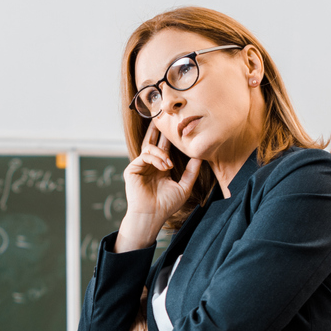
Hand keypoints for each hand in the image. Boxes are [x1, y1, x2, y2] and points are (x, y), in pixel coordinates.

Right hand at [116, 121, 201, 251]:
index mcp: (159, 167)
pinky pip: (144, 156)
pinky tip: (163, 166)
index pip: (163, 147)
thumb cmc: (166, 205)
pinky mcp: (131, 169)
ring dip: (161, 153)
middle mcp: (148, 165)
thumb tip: (199, 155)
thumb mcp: (184, 186)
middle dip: (155, 128)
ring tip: (168, 165)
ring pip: (149, 148)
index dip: (167, 136)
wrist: (153, 216)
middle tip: (160, 114)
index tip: (174, 123)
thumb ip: (191, 170)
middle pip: (151, 141)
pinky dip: (155, 159)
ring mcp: (139, 166)